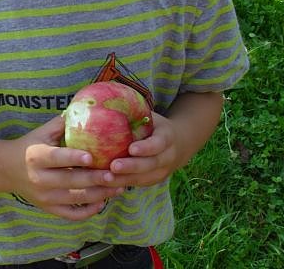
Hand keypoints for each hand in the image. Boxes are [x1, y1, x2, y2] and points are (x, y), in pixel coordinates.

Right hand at [4, 115, 125, 219]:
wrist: (7, 169)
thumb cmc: (30, 146)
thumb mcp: (42, 132)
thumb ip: (63, 123)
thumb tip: (88, 108)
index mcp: (37, 157)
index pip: (57, 158)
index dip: (74, 158)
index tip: (92, 156)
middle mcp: (40, 179)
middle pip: (71, 181)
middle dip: (94, 179)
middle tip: (114, 174)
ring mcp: (45, 197)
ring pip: (75, 199)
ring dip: (99, 195)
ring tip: (117, 187)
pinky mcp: (49, 208)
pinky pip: (71, 214)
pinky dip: (88, 211)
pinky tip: (103, 202)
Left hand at [108, 92, 224, 186]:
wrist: (179, 143)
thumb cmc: (156, 125)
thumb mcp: (151, 115)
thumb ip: (134, 111)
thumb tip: (104, 99)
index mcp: (168, 138)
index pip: (158, 144)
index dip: (146, 148)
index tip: (131, 148)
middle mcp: (168, 157)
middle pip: (150, 165)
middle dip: (132, 167)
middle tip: (113, 167)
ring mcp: (162, 171)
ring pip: (144, 178)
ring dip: (124, 179)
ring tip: (105, 178)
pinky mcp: (153, 181)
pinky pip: (138, 184)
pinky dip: (123, 184)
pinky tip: (106, 184)